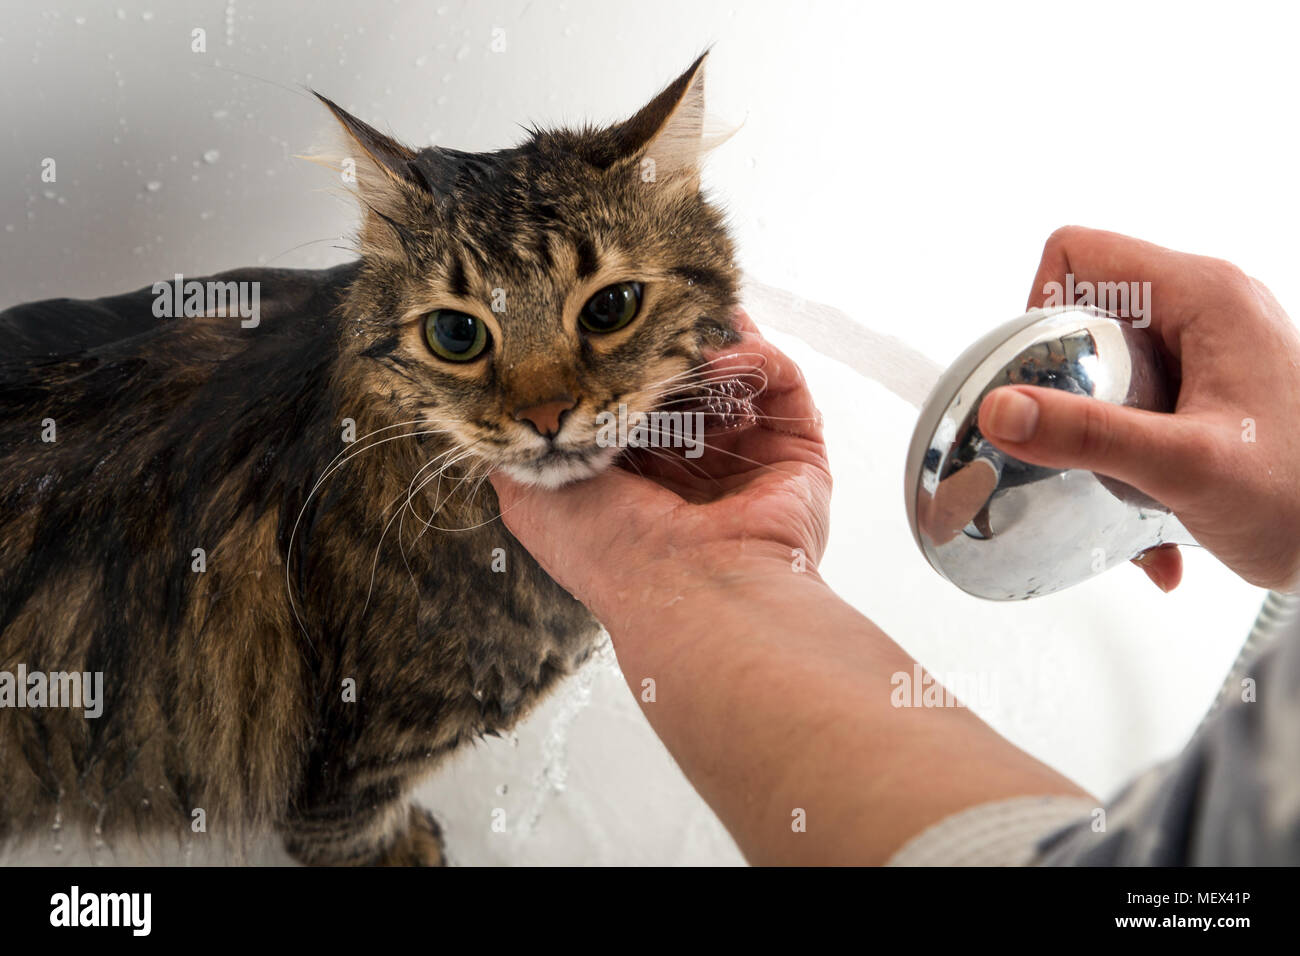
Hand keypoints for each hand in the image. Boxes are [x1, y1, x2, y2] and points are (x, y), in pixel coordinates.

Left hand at [489, 309, 830, 623]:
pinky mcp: (796, 453)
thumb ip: (518, 450)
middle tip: (663, 307)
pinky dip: (758, 358)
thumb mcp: (530, 496)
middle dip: (674, 341)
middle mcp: (693, 467)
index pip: (634, 399)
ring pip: (736, 376)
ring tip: (697, 321)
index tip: (609, 321)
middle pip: (688, 381)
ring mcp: (748, 459)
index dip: (623, 358)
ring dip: (716, 341)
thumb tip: (514, 414)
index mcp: (635, 477)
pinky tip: (729, 353)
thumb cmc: (610, 551)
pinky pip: (783, 388)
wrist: (689, 593)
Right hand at [978, 226, 1299, 591]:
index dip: (1038, 310)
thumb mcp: (1185, 467)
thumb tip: (1001, 410)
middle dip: (1064, 384)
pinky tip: (1146, 513)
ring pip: (1107, 365)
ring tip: (1118, 482)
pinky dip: (1127, 459)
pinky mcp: (1211, 391)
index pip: (1076, 254)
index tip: (1040, 380)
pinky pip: (1137, 405)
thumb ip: (1089, 435)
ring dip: (1096, 432)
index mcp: (1204, 294)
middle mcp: (1208, 307)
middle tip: (1075, 439)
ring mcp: (1211, 349)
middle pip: (1085, 313)